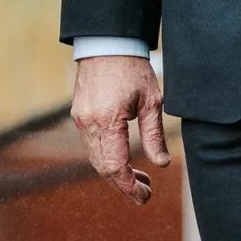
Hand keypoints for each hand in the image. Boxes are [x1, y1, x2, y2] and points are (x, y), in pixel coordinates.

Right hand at [71, 54, 168, 204]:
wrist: (107, 43)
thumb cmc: (132, 69)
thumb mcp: (151, 101)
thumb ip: (154, 135)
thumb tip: (161, 165)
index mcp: (108, 120)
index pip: (115, 167)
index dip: (130, 187)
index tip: (146, 196)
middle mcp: (89, 123)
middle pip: (103, 168)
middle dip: (123, 185)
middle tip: (146, 192)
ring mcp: (81, 119)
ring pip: (95, 159)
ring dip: (115, 173)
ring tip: (140, 177)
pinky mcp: (79, 115)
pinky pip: (91, 146)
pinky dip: (106, 158)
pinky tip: (124, 159)